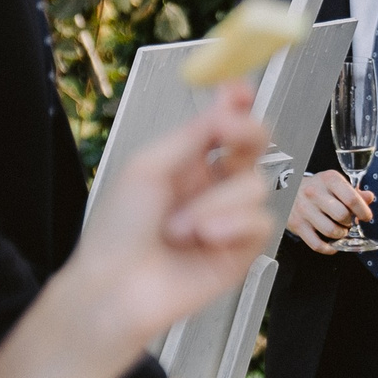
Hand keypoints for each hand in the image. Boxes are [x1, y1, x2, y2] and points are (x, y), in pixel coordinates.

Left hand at [59, 85, 274, 349]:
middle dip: (248, 131)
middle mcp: (213, 185)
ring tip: (178, 229)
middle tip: (229, 131)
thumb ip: (193, 134)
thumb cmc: (118, 230)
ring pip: (256, 184)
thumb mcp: (148, 166)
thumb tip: (228, 102)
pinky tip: (203, 239)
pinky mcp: (244, 250)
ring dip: (215, 203)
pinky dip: (232, 225)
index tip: (238, 89)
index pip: (225, 123)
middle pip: (256, 143)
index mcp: (188, 161)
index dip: (237, 103)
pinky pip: (261, 221)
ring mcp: (230, 217)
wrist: (115, 288)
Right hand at [288, 170, 372, 254]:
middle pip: (342, 216)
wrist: (288, 190)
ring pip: (331, 231)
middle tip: (349, 222)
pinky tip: (332, 245)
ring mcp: (304, 210)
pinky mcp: (297, 225)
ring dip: (341, 234)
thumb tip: (369, 198)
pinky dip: (329, 248)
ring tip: (340, 230)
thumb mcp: (334, 183)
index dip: (363, 211)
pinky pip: (317, 244)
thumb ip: (353, 192)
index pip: (351, 199)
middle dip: (350, 222)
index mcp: (329, 180)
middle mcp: (315, 193)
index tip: (366, 217)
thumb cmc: (316, 188)